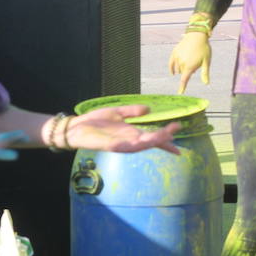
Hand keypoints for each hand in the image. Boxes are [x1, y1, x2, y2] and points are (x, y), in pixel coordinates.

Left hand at [63, 106, 183, 154]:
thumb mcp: (117, 112)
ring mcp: (121, 144)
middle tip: (175, 130)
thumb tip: (148, 109)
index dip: (166, 141)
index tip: (179, 145)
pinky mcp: (110, 146)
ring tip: (166, 135)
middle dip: (163, 137)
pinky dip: (135, 145)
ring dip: (154, 141)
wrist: (76, 127)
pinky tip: (144, 141)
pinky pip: (125, 146)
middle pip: (151, 141)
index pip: (153, 138)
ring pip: (141, 145)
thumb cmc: (95, 122)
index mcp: (132, 133)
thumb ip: (132, 111)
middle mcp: (129, 141)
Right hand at [168, 32, 210, 93]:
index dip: (182, 87)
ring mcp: (177, 58)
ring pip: (178, 68)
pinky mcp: (174, 53)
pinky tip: (173, 72)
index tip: (180, 93)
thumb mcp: (206, 61)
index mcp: (190, 66)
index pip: (184, 80)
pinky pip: (171, 63)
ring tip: (190, 60)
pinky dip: (172, 68)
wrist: (197, 35)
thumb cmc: (204, 49)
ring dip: (182, 68)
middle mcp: (182, 63)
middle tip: (196, 63)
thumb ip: (205, 73)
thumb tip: (206, 83)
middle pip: (183, 72)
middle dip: (188, 71)